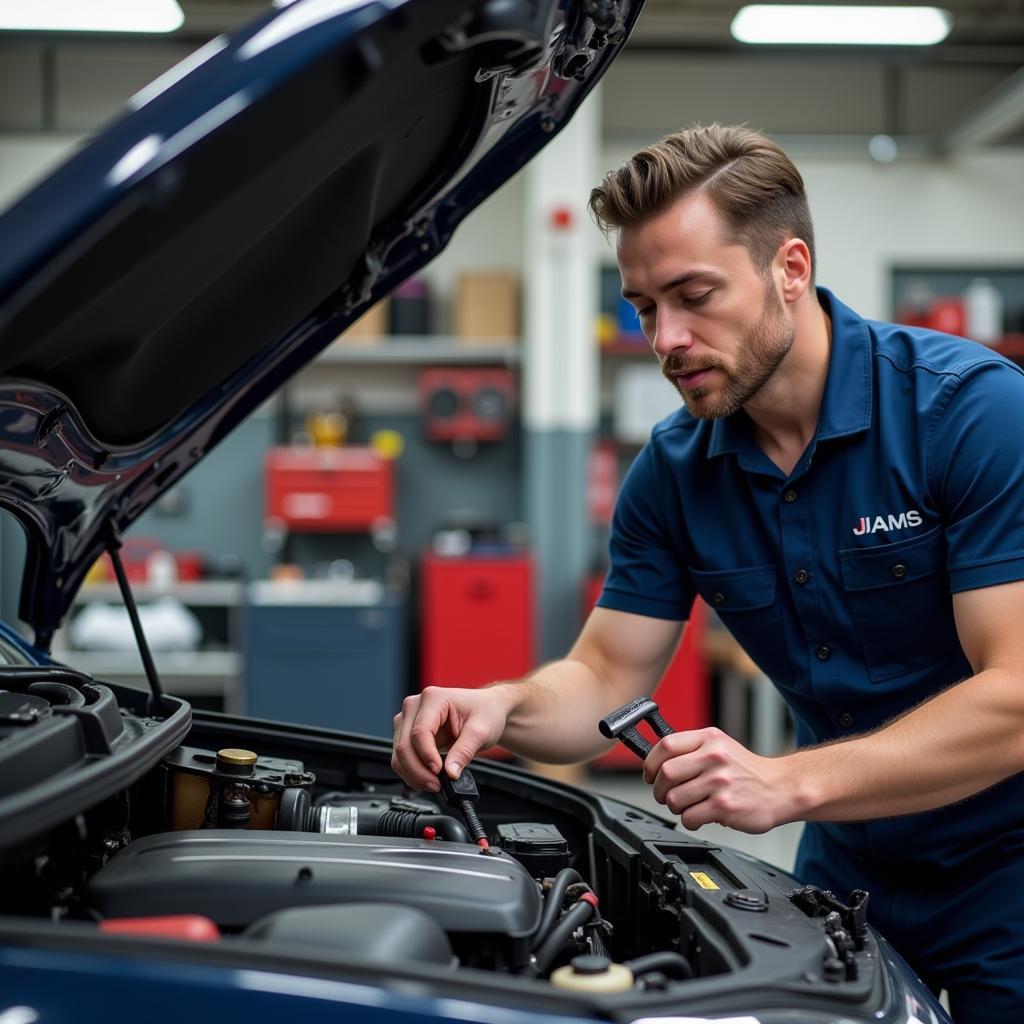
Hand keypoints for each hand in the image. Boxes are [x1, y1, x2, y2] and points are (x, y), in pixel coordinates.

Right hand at [391, 685, 512, 791]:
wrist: (487, 710)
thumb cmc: (485, 712)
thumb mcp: (481, 731)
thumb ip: (464, 751)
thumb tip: (450, 772)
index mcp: (433, 698)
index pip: (419, 732)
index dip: (427, 756)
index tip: (439, 772)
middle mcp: (415, 706)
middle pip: (404, 745)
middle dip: (418, 771)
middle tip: (436, 785)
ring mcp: (409, 720)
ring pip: (399, 754)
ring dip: (413, 774)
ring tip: (434, 784)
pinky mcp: (408, 733)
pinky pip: (402, 758)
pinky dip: (412, 772)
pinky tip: (428, 778)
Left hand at [643, 727, 791, 832]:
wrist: (781, 788)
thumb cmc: (747, 770)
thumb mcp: (720, 746)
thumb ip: (692, 750)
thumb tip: (657, 762)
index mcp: (709, 739)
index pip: (666, 745)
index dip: (651, 762)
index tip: (650, 774)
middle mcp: (714, 758)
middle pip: (666, 773)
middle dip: (659, 789)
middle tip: (665, 795)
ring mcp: (719, 782)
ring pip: (674, 798)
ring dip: (674, 807)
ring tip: (687, 806)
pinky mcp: (725, 806)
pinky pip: (690, 817)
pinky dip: (689, 821)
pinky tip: (699, 816)